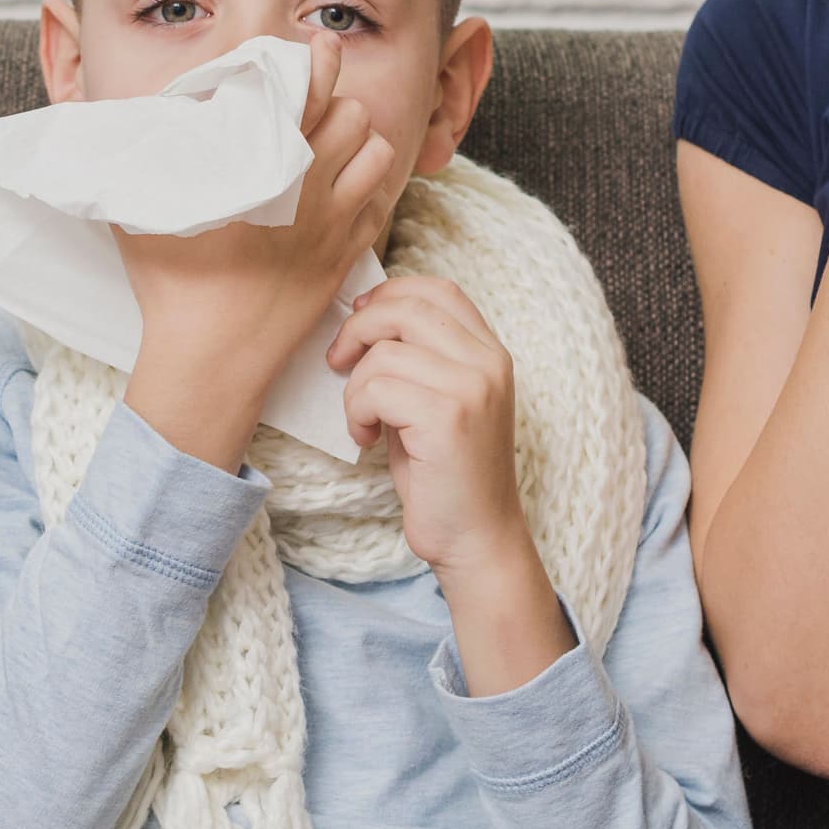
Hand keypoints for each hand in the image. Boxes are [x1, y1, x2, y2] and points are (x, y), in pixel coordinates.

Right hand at [115, 29, 399, 466]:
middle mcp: (308, 189)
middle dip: (335, 101)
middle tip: (313, 104)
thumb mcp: (139, 210)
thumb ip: (131, 155)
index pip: (307, 92)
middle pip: (350, 115)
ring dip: (358, 141)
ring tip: (335, 143)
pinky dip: (369, 186)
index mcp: (262, 167)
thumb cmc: (170, 285)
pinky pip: (379, 202)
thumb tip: (99, 111)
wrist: (211, 360)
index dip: (318, 61)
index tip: (316, 47)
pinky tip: (345, 189)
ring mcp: (333, 224)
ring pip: (375, 153)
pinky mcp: (344, 257)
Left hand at [328, 275, 570, 693]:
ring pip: (383, 353)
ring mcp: (472, 388)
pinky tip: (368, 440)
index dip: (389, 295)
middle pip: (405, 308)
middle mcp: (489, 363)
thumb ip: (415, 357)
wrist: (475, 539)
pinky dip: (357, 413)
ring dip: (356, 388)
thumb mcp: (436, 401)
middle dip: (358, 330)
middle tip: (338, 363)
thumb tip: (361, 315)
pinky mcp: (448, 418)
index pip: (437, 290)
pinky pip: (376, 389)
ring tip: (365, 422)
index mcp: (490, 353)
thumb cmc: (445, 474)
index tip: (359, 320)